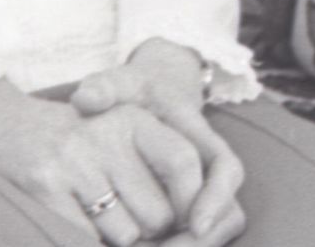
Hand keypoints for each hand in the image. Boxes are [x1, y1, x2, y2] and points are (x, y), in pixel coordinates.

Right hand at [0, 80, 241, 245]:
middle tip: (122, 215)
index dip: (195, 201)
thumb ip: (155, 170)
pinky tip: (70, 217)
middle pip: (159, 214)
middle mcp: (105, 134)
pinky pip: (86, 238)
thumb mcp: (114, 135)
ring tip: (90, 211)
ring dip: (113, 238)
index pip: (185, 161)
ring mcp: (73, 160)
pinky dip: (84, 238)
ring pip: (126, 234)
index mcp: (129, 117)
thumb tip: (198, 225)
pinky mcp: (45, 184)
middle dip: (148, 231)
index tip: (192, 224)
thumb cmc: (67, 141)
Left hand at [71, 41, 244, 240]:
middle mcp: (210, 162)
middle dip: (205, 238)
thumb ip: (104, 87)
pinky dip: (183, 243)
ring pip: (220, 225)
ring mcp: (206, 184)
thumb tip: (86, 100)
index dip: (215, 197)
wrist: (150, 91)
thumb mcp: (121, 83)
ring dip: (195, 246)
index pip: (225, 168)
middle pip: (228, 209)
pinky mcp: (194, 200)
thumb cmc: (135, 89)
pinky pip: (201, 230)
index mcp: (199, 132)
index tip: (195, 224)